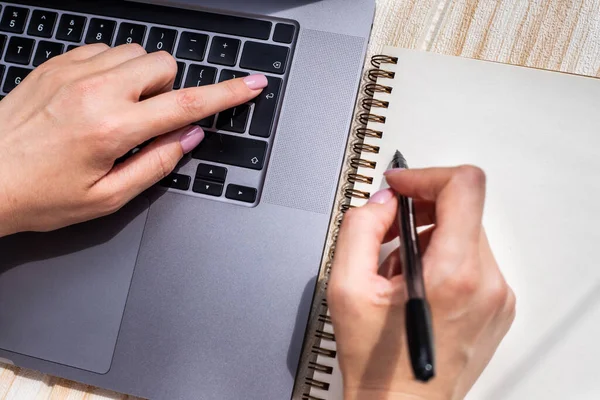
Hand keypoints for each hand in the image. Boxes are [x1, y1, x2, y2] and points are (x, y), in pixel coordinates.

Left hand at [0, 44, 266, 235]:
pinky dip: (113, 69)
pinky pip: (105, 49)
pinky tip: (96, 96)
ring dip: (142, 78)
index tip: (251, 85)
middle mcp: (94, 91)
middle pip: (164, 64)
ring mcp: (72, 71)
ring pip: (136, 53)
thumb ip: (156, 164)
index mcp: (112, 128)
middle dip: (169, 89)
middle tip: (148, 120)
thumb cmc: (40, 194)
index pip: (186, 105)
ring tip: (119, 110)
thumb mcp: (107, 197)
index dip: (226, 94)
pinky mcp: (56, 63)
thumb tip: (189, 137)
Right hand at [328, 166, 515, 399]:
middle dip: (420, 210)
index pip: (464, 186)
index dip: (425, 175)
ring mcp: (498, 296)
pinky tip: (416, 285)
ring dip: (429, 236)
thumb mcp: (347, 288)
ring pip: (466, 232)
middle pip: (463, 208)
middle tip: (387, 234)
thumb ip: (360, 229)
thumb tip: (381, 203)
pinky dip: (442, 257)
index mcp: (455, 274)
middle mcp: (488, 283)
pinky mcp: (498, 305)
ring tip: (397, 271)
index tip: (400, 186)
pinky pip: (473, 258)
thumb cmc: (380, 364)